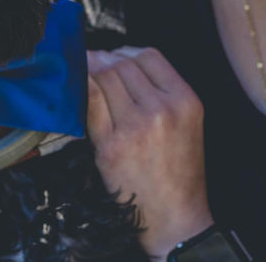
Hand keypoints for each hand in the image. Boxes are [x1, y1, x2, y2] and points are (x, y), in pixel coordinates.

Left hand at [86, 47, 213, 259]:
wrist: (174, 214)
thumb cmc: (178, 167)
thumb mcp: (187, 120)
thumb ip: (162, 89)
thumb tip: (119, 59)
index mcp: (185, 100)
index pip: (149, 55)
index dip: (126, 51)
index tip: (113, 55)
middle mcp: (162, 109)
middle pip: (122, 65)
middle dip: (103, 60)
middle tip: (91, 62)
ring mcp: (135, 127)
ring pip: (104, 78)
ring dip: (90, 71)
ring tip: (84, 72)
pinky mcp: (110, 145)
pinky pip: (90, 103)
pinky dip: (82, 91)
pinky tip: (79, 90)